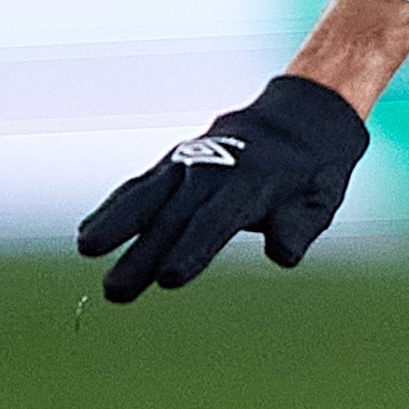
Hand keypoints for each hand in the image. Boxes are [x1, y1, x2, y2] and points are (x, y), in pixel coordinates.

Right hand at [76, 74, 371, 302]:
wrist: (300, 116)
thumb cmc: (311, 171)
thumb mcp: (321, 198)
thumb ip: (299, 226)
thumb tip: (282, 255)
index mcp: (254, 183)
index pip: (216, 222)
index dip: (192, 250)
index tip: (167, 279)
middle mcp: (214, 171)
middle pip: (173, 217)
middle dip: (142, 255)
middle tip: (114, 291)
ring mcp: (189, 163)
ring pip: (147, 196)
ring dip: (115, 224)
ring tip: (87, 251)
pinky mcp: (173, 163)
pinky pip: (140, 185)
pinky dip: (115, 205)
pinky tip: (89, 231)